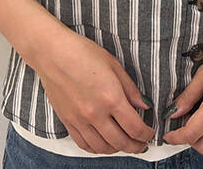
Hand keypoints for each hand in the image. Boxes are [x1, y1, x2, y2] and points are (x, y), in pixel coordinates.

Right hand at [32, 24, 155, 153]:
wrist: (53, 54)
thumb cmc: (82, 53)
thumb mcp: (114, 65)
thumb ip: (130, 88)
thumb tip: (144, 105)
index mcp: (111, 97)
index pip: (134, 127)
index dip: (146, 134)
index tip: (149, 133)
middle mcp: (96, 113)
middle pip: (121, 142)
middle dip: (136, 146)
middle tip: (141, 144)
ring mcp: (80, 120)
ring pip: (102, 147)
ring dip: (117, 149)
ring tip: (124, 143)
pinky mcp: (67, 121)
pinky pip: (84, 144)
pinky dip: (97, 148)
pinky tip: (103, 142)